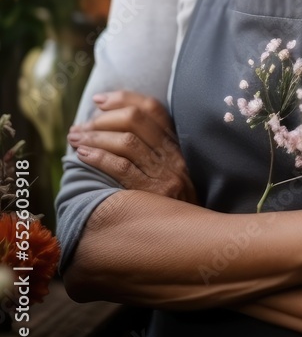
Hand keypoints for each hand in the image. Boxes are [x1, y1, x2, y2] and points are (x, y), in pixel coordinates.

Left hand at [67, 90, 197, 203]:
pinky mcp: (153, 194)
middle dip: (102, 119)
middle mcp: (173, 155)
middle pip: (136, 119)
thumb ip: (150, 150)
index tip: (98, 101)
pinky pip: (122, 168)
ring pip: (126, 141)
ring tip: (75, 139)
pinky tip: (83, 156)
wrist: (191, 238)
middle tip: (81, 127)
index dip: (123, 98)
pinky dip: (99, 157)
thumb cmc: (170, 205)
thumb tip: (108, 128)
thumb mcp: (170, 172)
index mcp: (176, 145)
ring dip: (94, 137)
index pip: (152, 108)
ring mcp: (165, 174)